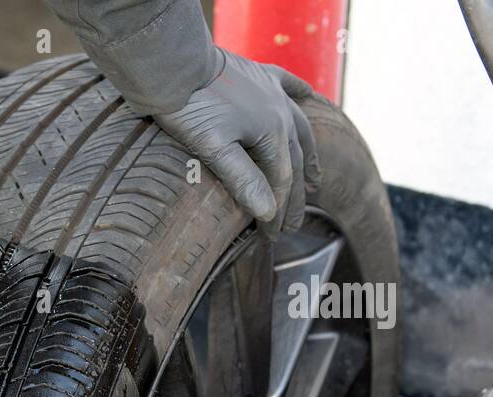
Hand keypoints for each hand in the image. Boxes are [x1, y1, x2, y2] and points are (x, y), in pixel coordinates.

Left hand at [152, 50, 320, 235]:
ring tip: (314, 178)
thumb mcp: (214, 148)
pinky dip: (300, 92)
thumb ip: (242, 179)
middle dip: (294, 196)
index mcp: (272, 133)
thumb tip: (268, 212)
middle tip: (291, 224)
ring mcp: (272, 92)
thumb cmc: (192, 108)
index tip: (272, 236)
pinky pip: (287, 83)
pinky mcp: (259, 75)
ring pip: (299, 126)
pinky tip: (308, 96)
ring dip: (308, 155)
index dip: (277, 211)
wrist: (177, 64)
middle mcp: (281, 112)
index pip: (280, 181)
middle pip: (294, 161)